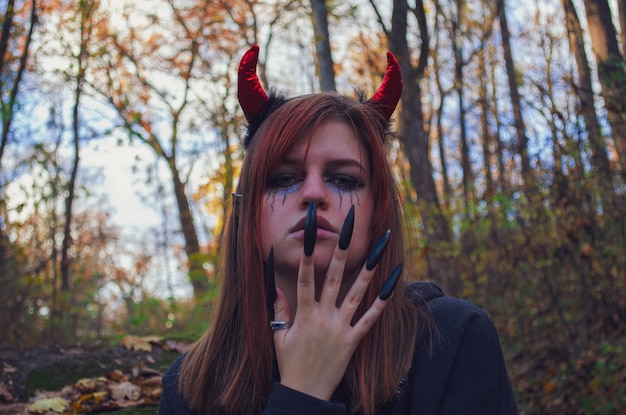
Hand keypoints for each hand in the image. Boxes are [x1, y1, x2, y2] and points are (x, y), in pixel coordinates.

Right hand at [270, 203, 398, 400]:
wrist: (304, 394)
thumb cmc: (290, 364)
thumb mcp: (279, 335)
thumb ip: (279, 309)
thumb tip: (275, 284)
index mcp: (303, 314)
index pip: (305, 278)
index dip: (308, 255)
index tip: (311, 233)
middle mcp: (323, 317)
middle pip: (333, 278)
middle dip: (341, 251)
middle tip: (350, 228)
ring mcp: (340, 328)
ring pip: (356, 294)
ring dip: (369, 270)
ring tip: (380, 250)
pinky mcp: (353, 341)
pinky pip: (370, 319)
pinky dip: (382, 303)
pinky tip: (393, 285)